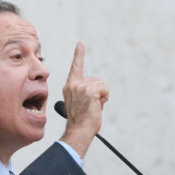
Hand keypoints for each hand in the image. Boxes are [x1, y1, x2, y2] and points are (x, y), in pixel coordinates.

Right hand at [60, 42, 108, 157]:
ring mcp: (81, 86)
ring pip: (102, 85)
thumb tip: (96, 95)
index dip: (79, 55)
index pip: (76, 67)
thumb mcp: (79, 103)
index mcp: (69, 87)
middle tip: (92, 106)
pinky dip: (105, 97)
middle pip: (96, 80)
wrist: (79, 130)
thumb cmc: (80, 121)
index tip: (81, 43)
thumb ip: (83, 94)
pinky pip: (105, 89)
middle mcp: (73, 84)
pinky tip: (97, 105)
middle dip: (99, 93)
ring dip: (102, 96)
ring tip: (94, 107)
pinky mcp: (89, 90)